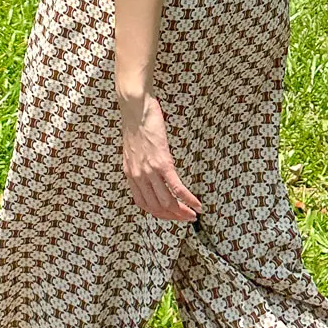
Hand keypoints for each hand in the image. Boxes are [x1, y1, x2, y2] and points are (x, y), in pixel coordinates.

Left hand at [118, 90, 199, 223]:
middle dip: (173, 217)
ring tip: (193, 215)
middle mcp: (138, 177)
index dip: (159, 214)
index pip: (144, 204)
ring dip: (182, 212)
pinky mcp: (162, 163)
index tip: (171, 216)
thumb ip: (140, 165)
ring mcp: (150, 171)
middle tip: (186, 219)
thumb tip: (150, 173)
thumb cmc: (136, 124)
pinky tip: (197, 205)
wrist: (135, 108)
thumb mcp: (133, 150)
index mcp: (131, 175)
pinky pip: (176, 187)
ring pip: (166, 202)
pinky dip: (188, 199)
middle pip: (156, 208)